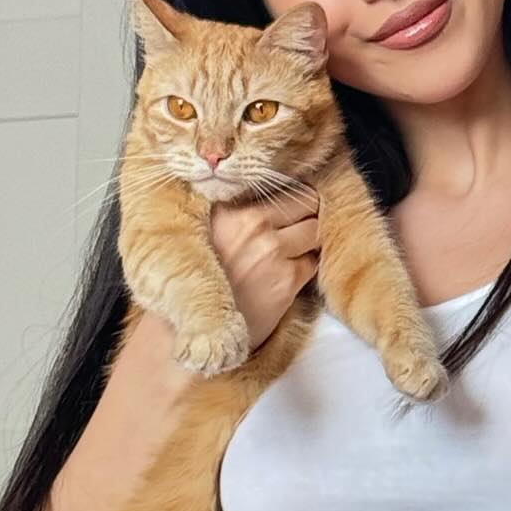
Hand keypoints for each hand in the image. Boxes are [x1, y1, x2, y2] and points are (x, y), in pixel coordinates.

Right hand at [209, 183, 320, 351]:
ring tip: (296, 250)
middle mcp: (252, 224)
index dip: (291, 193)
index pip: (280, 184)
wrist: (195, 327)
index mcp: (229, 208)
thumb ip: (235, 211)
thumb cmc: (197, 280)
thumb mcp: (204, 233)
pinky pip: (314, 262)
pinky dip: (308, 266)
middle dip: (309, 213)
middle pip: (307, 201)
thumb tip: (270, 194)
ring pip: (316, 230)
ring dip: (312, 240)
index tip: (293, 202)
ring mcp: (272, 251)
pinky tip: (289, 273)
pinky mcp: (286, 280)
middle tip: (301, 225)